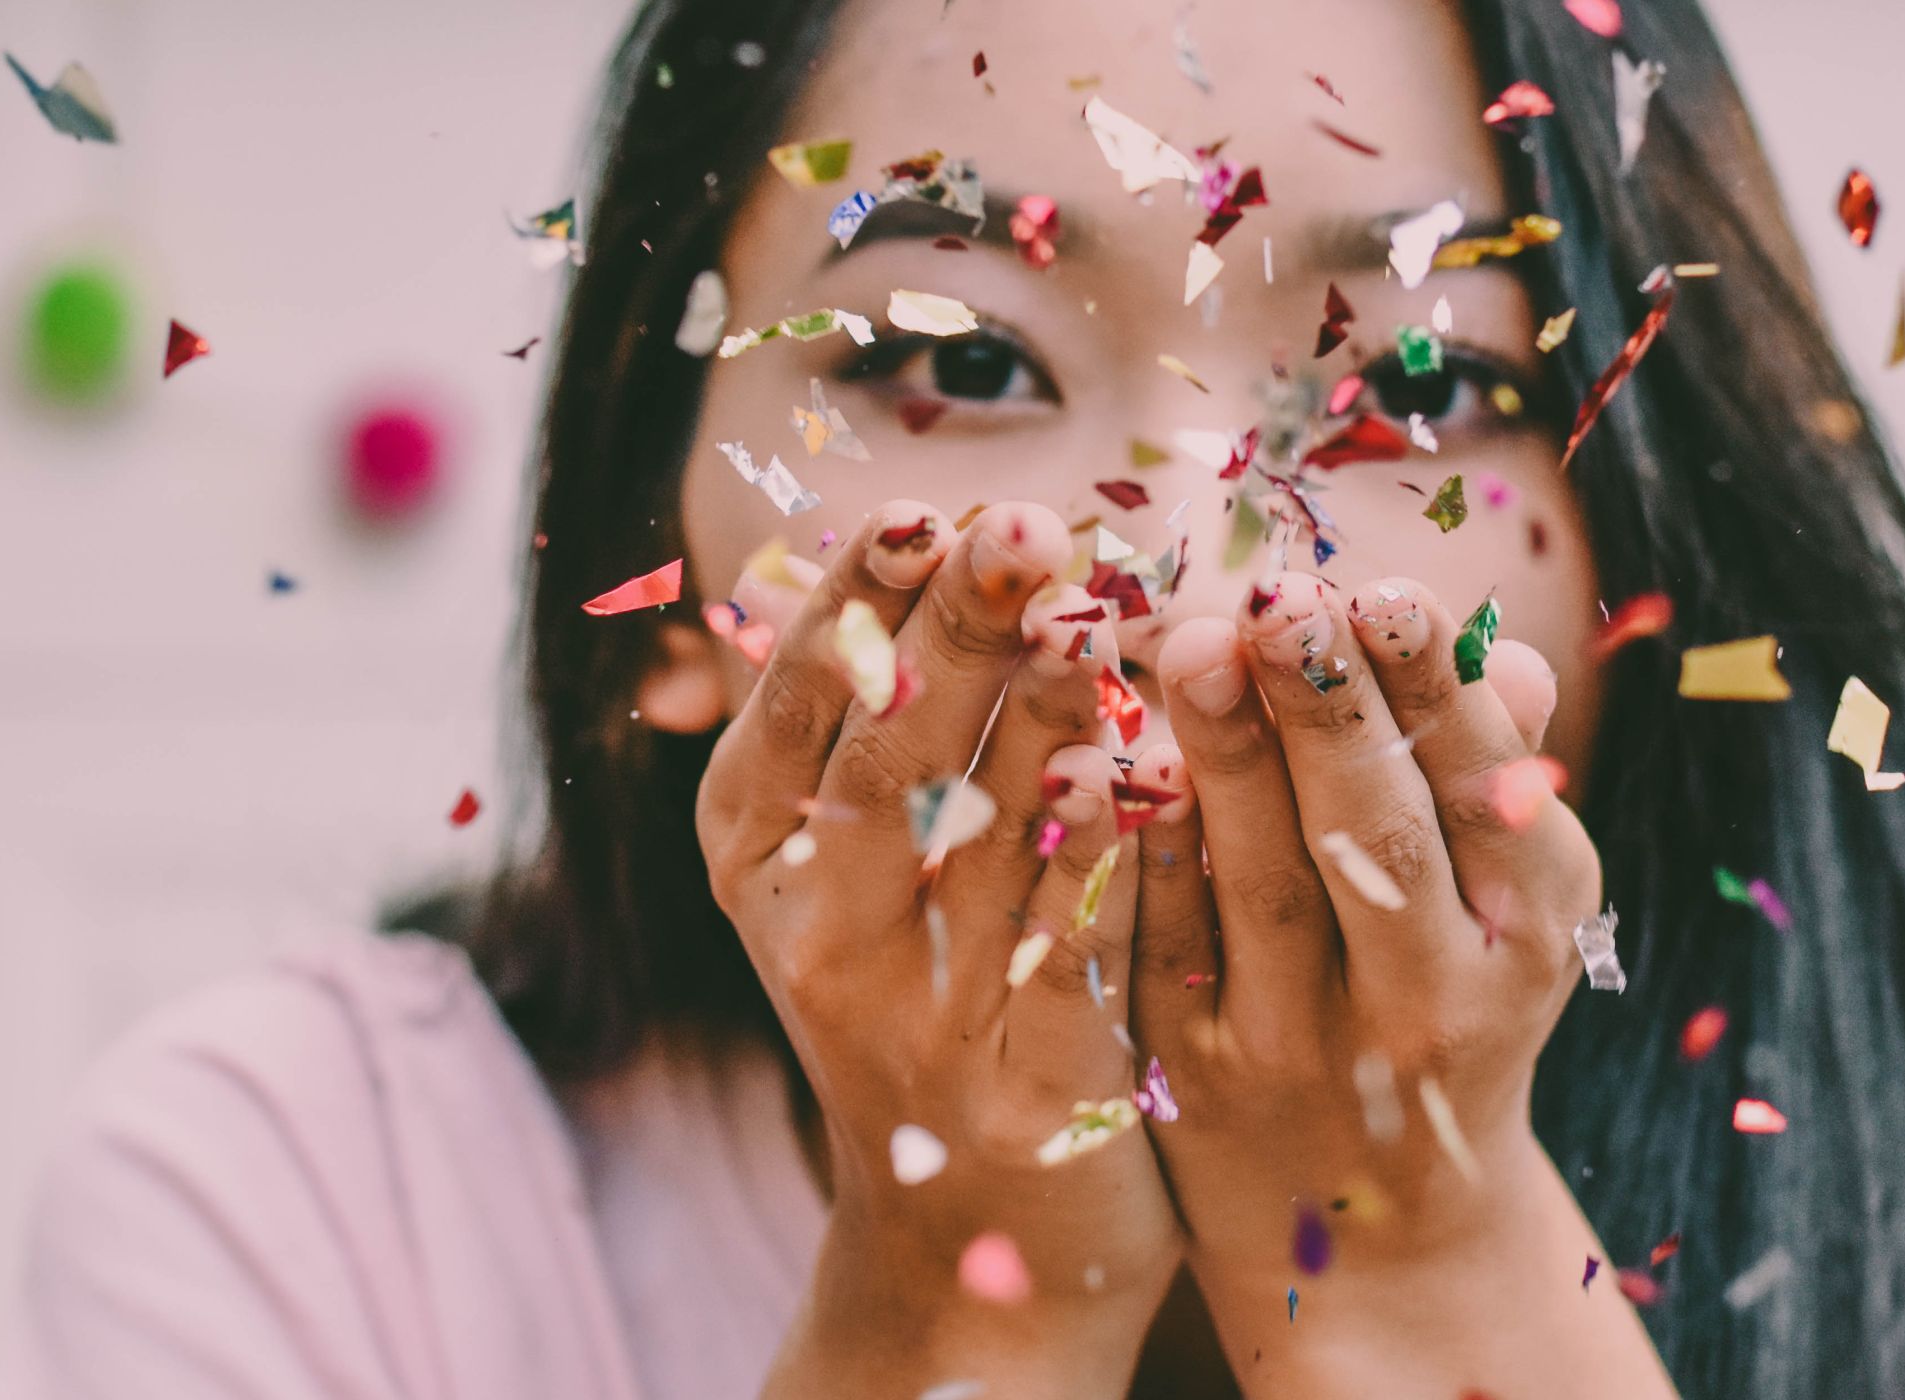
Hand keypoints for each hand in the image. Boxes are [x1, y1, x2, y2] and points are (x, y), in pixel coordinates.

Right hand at [699, 499, 1182, 1396]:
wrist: (972, 1246)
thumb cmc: (931, 999)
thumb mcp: (858, 872)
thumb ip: (869, 722)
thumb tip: (914, 532)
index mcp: (761, 855)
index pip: (801, 704)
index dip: (860, 607)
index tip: (921, 510)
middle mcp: (818, 932)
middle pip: (886, 754)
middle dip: (952, 630)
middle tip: (1019, 525)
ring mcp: (917, 1016)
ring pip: (981, 839)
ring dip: (1039, 718)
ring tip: (1085, 616)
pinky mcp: (1027, 1085)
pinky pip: (1073, 945)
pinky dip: (1104, 855)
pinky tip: (1143, 774)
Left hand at [1133, 573, 1673, 1396]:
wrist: (1371, 1230)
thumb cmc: (1437, 1004)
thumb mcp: (1499, 907)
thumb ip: (1488, 778)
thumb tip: (1503, 649)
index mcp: (1526, 939)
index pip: (1487, 800)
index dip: (1436, 697)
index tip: (1384, 589)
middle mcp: (1430, 1004)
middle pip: (1379, 846)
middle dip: (1333, 715)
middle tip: (1284, 599)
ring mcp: (1304, 1049)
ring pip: (1264, 891)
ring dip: (1229, 760)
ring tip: (1195, 638)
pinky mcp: (1191, 1079)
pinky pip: (1162, 948)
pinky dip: (1144, 852)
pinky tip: (1115, 755)